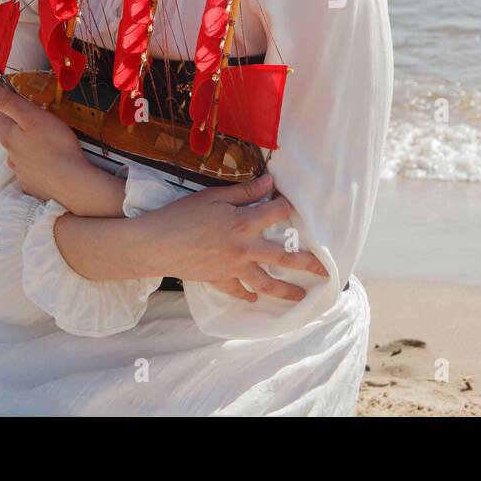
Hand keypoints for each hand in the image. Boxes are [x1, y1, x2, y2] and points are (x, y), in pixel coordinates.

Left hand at [0, 84, 88, 207]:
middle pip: (7, 136)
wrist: (71, 182)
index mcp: (9, 136)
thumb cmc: (55, 146)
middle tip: (35, 119)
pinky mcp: (33, 184)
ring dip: (26, 147)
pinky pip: (30, 172)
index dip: (1, 106)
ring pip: (18, 155)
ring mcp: (21, 172)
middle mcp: (10, 155)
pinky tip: (48, 163)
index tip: (14, 100)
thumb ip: (10, 103)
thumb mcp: (33, 116)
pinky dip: (36, 165)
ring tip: (45, 142)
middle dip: (16, 126)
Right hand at [139, 172, 329, 302]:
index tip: (292, 204)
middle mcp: (245, 248)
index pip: (277, 213)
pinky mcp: (219, 279)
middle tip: (325, 271)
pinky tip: (254, 299)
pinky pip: (238, 291)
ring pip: (266, 282)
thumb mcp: (214, 196)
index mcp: (244, 223)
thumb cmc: (182, 215)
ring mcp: (233, 268)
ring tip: (300, 297)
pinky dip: (247, 295)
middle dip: (307, 264)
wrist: (156, 244)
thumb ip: (244, 192)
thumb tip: (269, 182)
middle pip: (284, 257)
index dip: (286, 205)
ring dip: (285, 290)